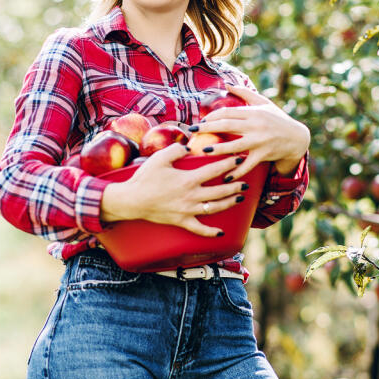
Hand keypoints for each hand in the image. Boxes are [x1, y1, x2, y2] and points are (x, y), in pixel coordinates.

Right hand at [100, 142, 249, 236]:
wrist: (132, 200)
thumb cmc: (145, 178)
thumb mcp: (159, 158)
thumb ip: (176, 149)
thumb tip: (189, 146)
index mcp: (188, 179)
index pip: (214, 170)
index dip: (229, 163)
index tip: (239, 157)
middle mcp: (192, 196)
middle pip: (220, 191)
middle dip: (235, 185)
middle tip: (246, 181)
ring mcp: (188, 210)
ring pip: (215, 208)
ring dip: (229, 203)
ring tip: (239, 197)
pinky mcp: (182, 221)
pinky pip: (200, 229)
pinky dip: (211, 232)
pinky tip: (221, 232)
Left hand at [190, 84, 309, 179]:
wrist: (297, 138)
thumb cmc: (277, 119)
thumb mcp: (264, 103)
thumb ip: (245, 93)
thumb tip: (227, 84)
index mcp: (253, 112)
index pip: (227, 112)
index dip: (211, 117)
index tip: (200, 122)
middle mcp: (255, 125)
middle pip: (227, 126)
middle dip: (207, 128)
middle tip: (191, 132)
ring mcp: (260, 141)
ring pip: (234, 146)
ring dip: (217, 149)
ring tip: (203, 151)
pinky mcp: (264, 155)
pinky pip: (247, 164)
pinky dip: (236, 171)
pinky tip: (225, 176)